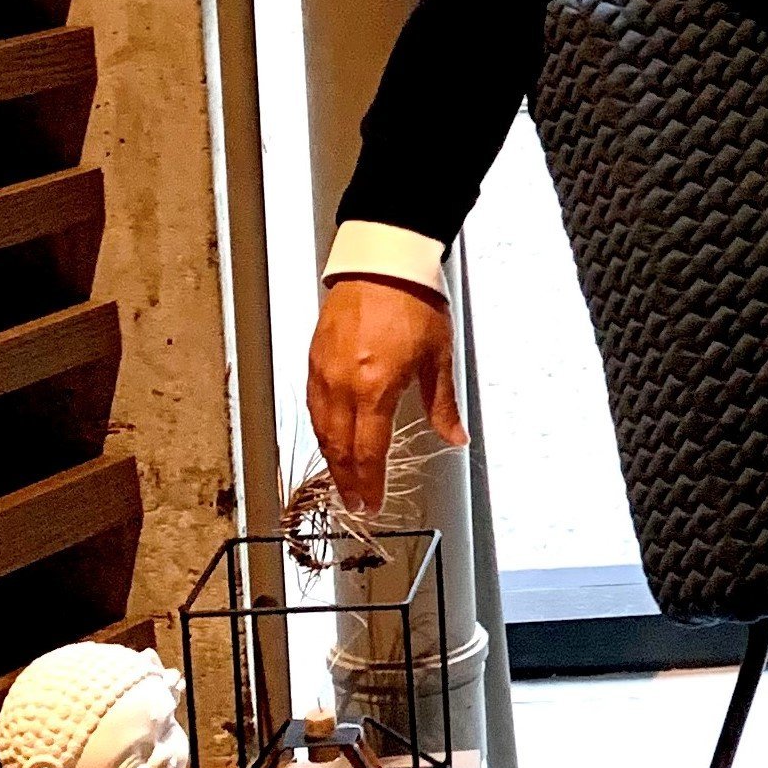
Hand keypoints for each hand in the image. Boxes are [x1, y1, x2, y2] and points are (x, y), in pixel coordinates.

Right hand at [305, 275, 467, 515]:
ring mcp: (322, 372)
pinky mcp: (313, 358)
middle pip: (338, 446)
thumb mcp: (438, 358)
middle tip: (354, 503)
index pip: (367, 451)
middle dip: (346, 479)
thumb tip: (455, 438)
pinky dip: (321, 429)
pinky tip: (330, 439)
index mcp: (374, 388)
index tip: (371, 503)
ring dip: (331, 459)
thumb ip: (442, 404)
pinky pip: (312, 404)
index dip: (368, 482)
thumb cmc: (415, 305)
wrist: (382, 264)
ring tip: (342, 480)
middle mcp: (341, 385)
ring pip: (320, 428)